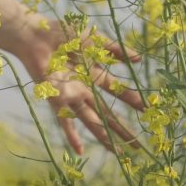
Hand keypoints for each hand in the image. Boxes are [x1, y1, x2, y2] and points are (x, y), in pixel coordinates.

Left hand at [16, 19, 143, 154]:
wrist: (36, 35)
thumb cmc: (62, 33)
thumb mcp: (94, 39)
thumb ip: (115, 50)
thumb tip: (139, 60)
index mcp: (94, 74)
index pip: (118, 91)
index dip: (133, 100)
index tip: (148, 110)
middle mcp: (84, 88)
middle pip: (107, 113)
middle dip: (122, 129)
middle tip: (138, 145)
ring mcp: (71, 96)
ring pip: (91, 121)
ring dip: (104, 137)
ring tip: (117, 153)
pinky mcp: (56, 99)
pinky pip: (64, 121)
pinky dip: (71, 136)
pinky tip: (79, 151)